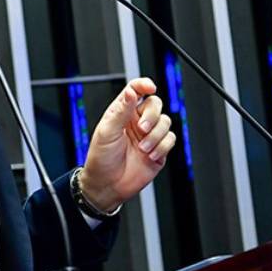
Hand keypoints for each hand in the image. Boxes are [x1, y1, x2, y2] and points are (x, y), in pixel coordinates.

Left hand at [79, 78, 175, 212]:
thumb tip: (131, 92)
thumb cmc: (101, 158)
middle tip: (142, 129)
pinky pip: (170, 139)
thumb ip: (121, 111)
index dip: (144, 85)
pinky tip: (150, 156)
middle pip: (156, 104)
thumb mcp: (107, 131)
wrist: (107, 185)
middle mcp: (137, 121)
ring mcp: (149, 135)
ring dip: (155, 136)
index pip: (136, 90)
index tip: (150, 87)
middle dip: (152, 116)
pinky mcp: (159, 150)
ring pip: (165, 122)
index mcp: (122, 112)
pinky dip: (162, 147)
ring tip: (142, 149)